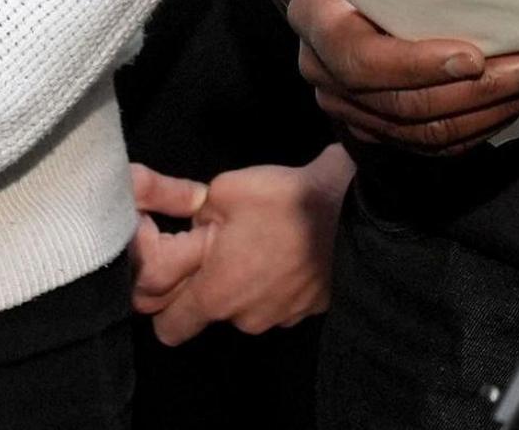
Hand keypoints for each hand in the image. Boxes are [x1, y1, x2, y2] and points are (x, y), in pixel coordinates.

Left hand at [131, 147, 351, 344]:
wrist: (355, 211)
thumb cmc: (283, 201)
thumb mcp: (222, 190)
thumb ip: (187, 212)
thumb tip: (178, 220)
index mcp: (214, 295)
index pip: (167, 329)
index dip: (163, 302)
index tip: (175, 271)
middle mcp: (244, 319)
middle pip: (210, 314)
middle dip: (208, 286)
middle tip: (222, 247)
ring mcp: (280, 318)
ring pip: (247, 308)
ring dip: (246, 284)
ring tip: (262, 243)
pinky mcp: (309, 311)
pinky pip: (280, 303)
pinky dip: (278, 284)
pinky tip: (289, 253)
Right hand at [285, 0, 518, 152]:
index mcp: (316, 19)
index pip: (362, 60)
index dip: (419, 66)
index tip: (476, 57)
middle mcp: (322, 71)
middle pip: (403, 105)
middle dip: (481, 91)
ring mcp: (346, 106)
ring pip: (421, 133)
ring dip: (490, 112)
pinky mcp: (374, 126)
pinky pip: (428, 144)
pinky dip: (477, 127)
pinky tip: (514, 103)